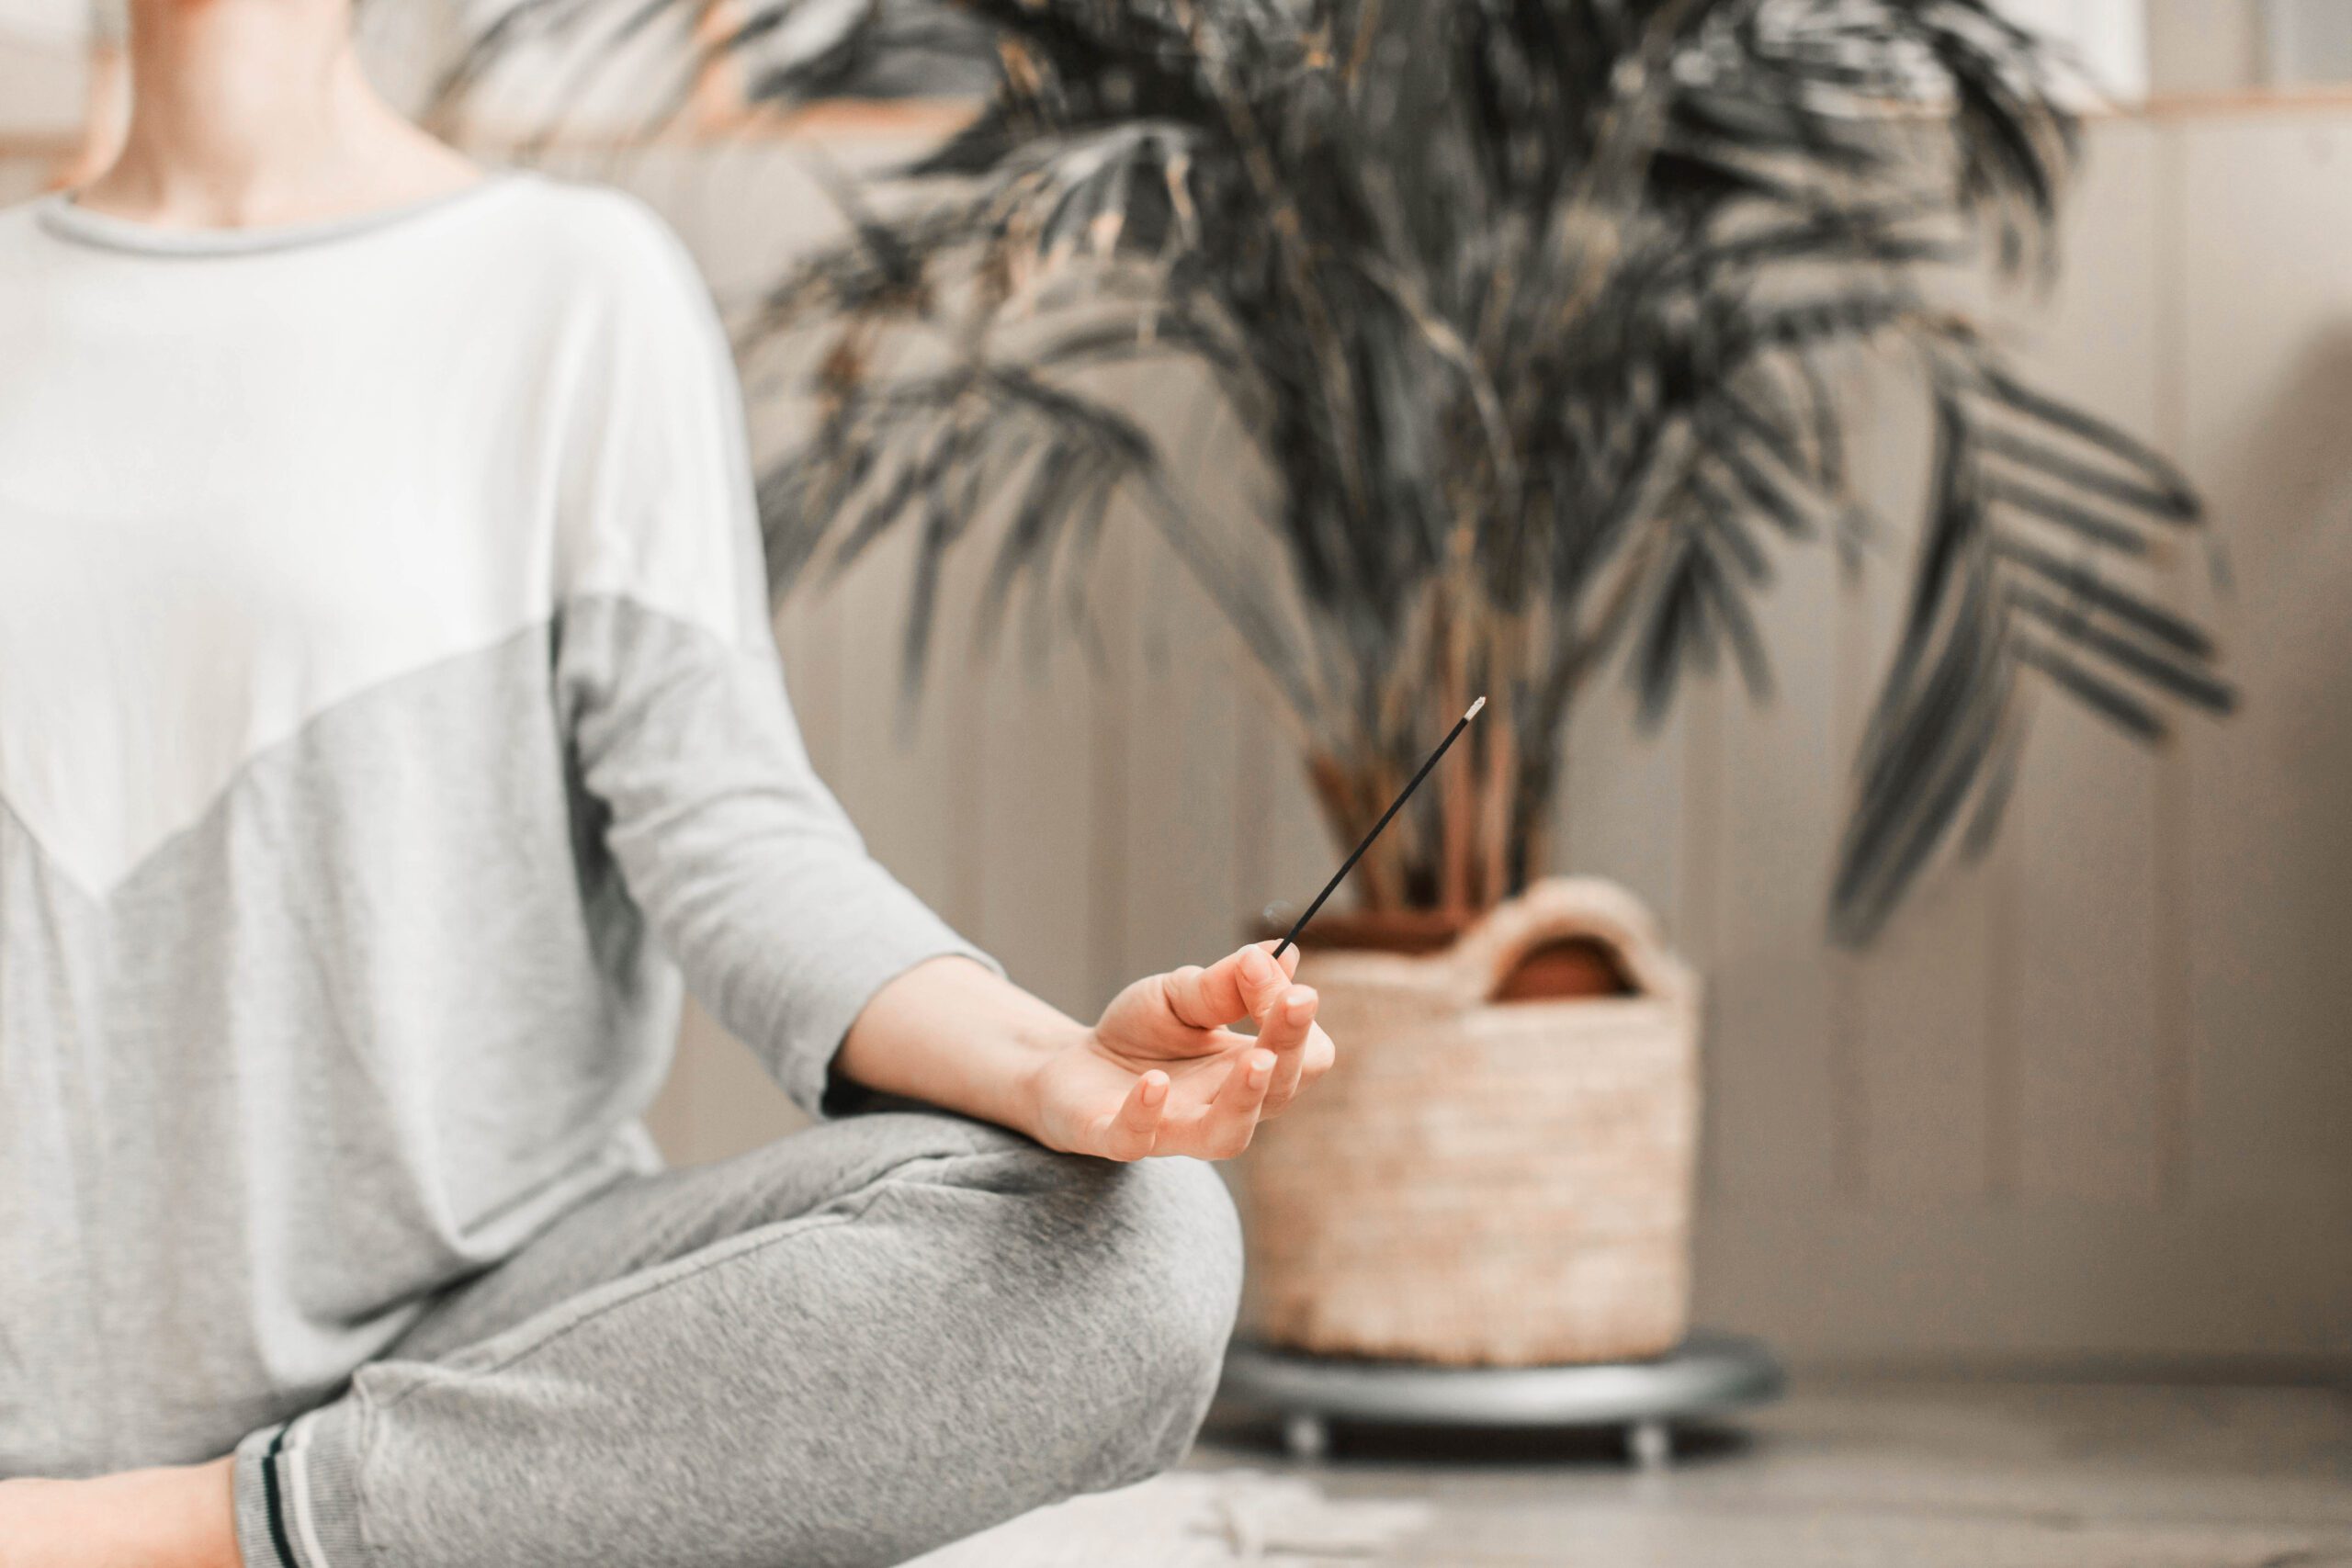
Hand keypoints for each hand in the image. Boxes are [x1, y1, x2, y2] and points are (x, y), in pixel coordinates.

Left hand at [1024, 942, 1336, 1160]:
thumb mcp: (1181, 996)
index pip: (1304, 1057)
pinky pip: (1136, 1140)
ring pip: (1226, 1136)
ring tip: (1256, 1059)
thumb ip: (1226, 983)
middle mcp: (1222, 1107)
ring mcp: (1171, 1129)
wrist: (1071, 1064)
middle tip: (1292, 1002)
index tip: (1270, 966)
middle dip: (1290, 1046)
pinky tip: (1154, 1081)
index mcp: (1248, 1069)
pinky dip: (1146, 1113)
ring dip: (1245, 1100)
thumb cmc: (1141, 1034)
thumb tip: (1280, 952)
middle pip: (1279, 1094)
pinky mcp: (1115, 1136)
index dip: (1298, 1019)